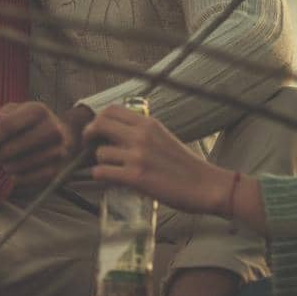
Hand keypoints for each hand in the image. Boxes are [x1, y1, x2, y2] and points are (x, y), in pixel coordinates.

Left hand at [0, 102, 87, 190]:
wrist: (64, 134)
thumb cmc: (31, 122)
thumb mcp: (17, 111)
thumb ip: (2, 115)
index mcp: (38, 111)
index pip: (8, 125)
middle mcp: (52, 129)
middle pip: (12, 147)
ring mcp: (57, 150)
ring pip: (19, 164)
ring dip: (6, 165)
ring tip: (3, 161)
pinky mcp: (57, 168)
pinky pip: (29, 178)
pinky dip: (17, 177)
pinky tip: (13, 172)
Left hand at [85, 104, 230, 216]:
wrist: (206, 186)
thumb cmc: (186, 165)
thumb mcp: (163, 137)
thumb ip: (142, 132)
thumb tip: (117, 133)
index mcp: (148, 123)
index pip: (111, 109)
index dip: (98, 119)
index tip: (98, 131)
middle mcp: (141, 136)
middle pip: (99, 124)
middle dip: (89, 135)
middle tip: (91, 145)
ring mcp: (137, 156)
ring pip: (100, 152)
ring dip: (100, 162)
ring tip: (109, 168)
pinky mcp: (135, 177)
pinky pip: (102, 172)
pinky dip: (100, 176)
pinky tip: (108, 179)